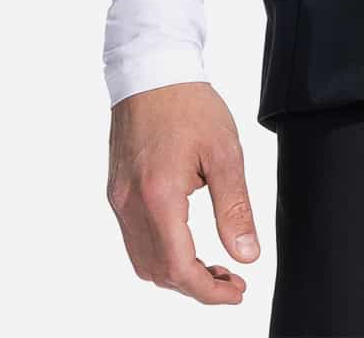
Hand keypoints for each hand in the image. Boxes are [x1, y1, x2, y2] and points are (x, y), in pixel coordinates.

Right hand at [107, 81, 258, 304]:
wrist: (152, 70)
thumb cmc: (189, 104)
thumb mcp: (224, 152)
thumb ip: (234, 208)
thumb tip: (246, 255)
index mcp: (158, 196)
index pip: (179, 267)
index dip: (208, 290)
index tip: (236, 292)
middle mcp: (130, 204)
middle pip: (158, 272)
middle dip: (195, 286)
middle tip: (231, 282)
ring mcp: (118, 199)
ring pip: (143, 261)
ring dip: (177, 273)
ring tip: (213, 266)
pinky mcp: (117, 191)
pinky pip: (134, 239)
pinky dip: (161, 253)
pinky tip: (187, 242)